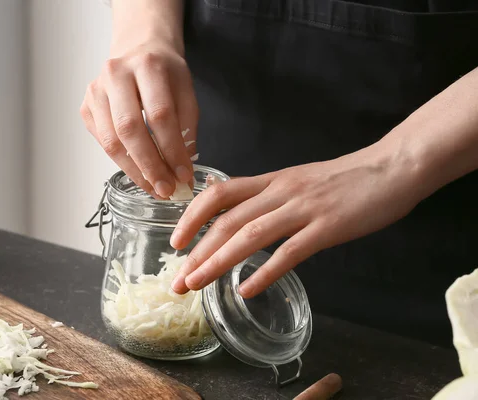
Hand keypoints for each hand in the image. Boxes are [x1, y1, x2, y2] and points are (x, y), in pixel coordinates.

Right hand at [80, 41, 197, 198]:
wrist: (138, 49)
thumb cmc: (164, 72)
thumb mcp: (186, 91)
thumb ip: (186, 128)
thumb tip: (182, 170)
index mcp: (147, 66)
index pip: (160, 115)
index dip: (172, 149)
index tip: (184, 175)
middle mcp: (116, 74)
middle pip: (130, 129)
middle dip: (150, 166)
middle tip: (166, 190)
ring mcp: (96, 90)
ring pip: (112, 141)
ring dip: (134, 171)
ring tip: (154, 188)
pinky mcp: (86, 106)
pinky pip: (102, 142)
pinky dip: (122, 162)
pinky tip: (139, 172)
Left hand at [170, 143, 424, 297]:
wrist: (391, 167)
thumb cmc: (345, 179)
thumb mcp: (299, 181)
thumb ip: (271, 198)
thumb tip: (242, 222)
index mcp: (272, 181)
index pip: (219, 194)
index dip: (192, 216)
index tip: (176, 241)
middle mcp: (281, 192)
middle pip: (227, 221)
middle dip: (197, 252)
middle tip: (178, 280)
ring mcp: (304, 209)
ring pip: (250, 236)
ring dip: (218, 262)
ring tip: (197, 285)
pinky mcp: (327, 227)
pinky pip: (290, 252)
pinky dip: (265, 273)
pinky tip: (246, 291)